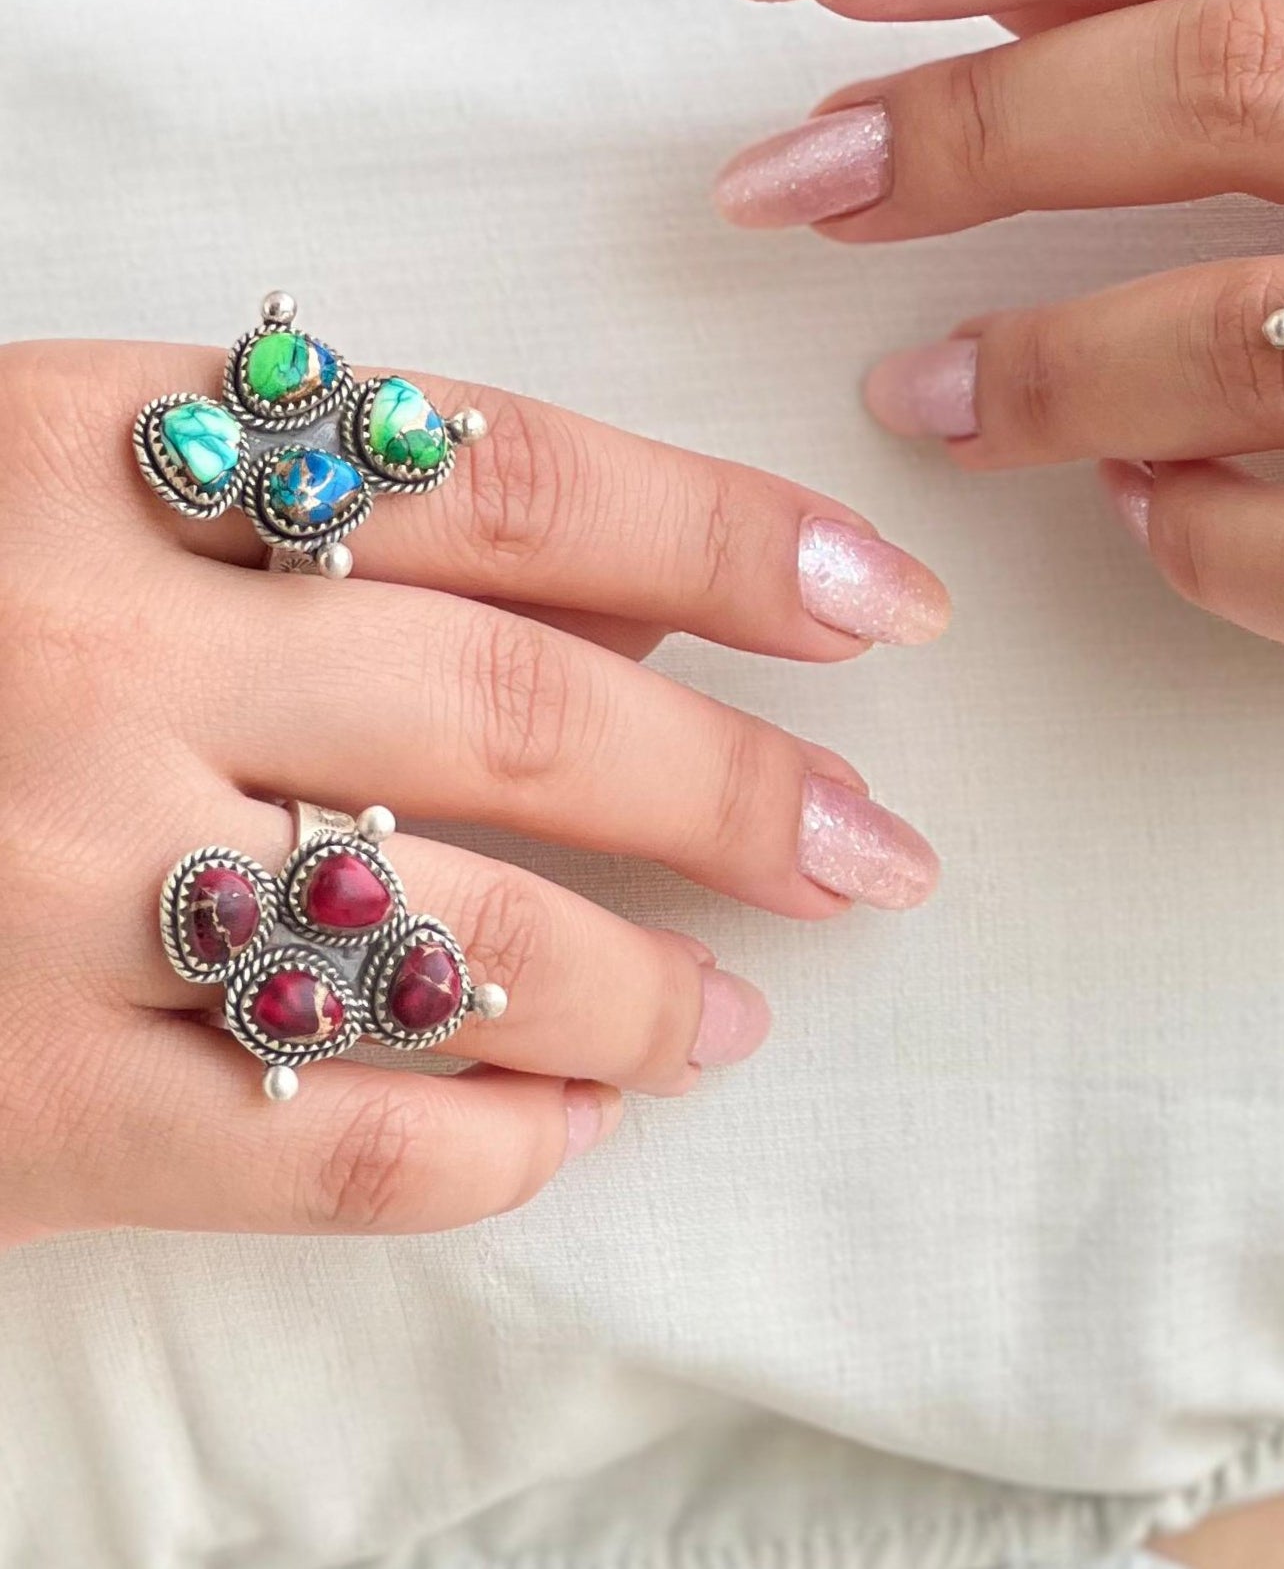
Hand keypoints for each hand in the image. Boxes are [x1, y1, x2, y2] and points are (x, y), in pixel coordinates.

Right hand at [0, 340, 945, 1243]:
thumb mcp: (66, 485)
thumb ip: (340, 517)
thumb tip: (649, 586)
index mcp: (105, 452)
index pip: (509, 476)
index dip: (732, 535)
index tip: (881, 600)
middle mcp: (92, 651)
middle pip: (532, 713)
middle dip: (749, 790)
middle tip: (880, 849)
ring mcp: (44, 880)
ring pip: (458, 941)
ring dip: (650, 991)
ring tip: (739, 1016)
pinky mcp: (15, 1104)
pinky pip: (326, 1143)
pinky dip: (487, 1146)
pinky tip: (561, 1133)